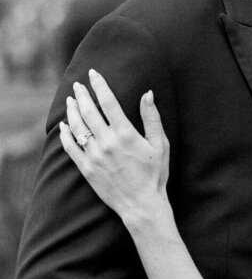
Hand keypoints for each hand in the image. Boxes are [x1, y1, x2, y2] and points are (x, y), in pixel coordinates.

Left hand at [60, 69, 169, 224]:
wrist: (141, 204)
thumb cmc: (155, 174)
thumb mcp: (160, 144)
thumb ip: (152, 118)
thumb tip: (148, 93)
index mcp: (125, 134)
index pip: (108, 102)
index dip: (99, 85)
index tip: (93, 74)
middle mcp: (106, 142)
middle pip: (89, 111)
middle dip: (82, 94)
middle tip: (77, 84)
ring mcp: (94, 156)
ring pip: (77, 127)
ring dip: (72, 111)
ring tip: (70, 100)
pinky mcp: (86, 168)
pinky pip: (70, 147)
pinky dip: (65, 134)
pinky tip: (63, 126)